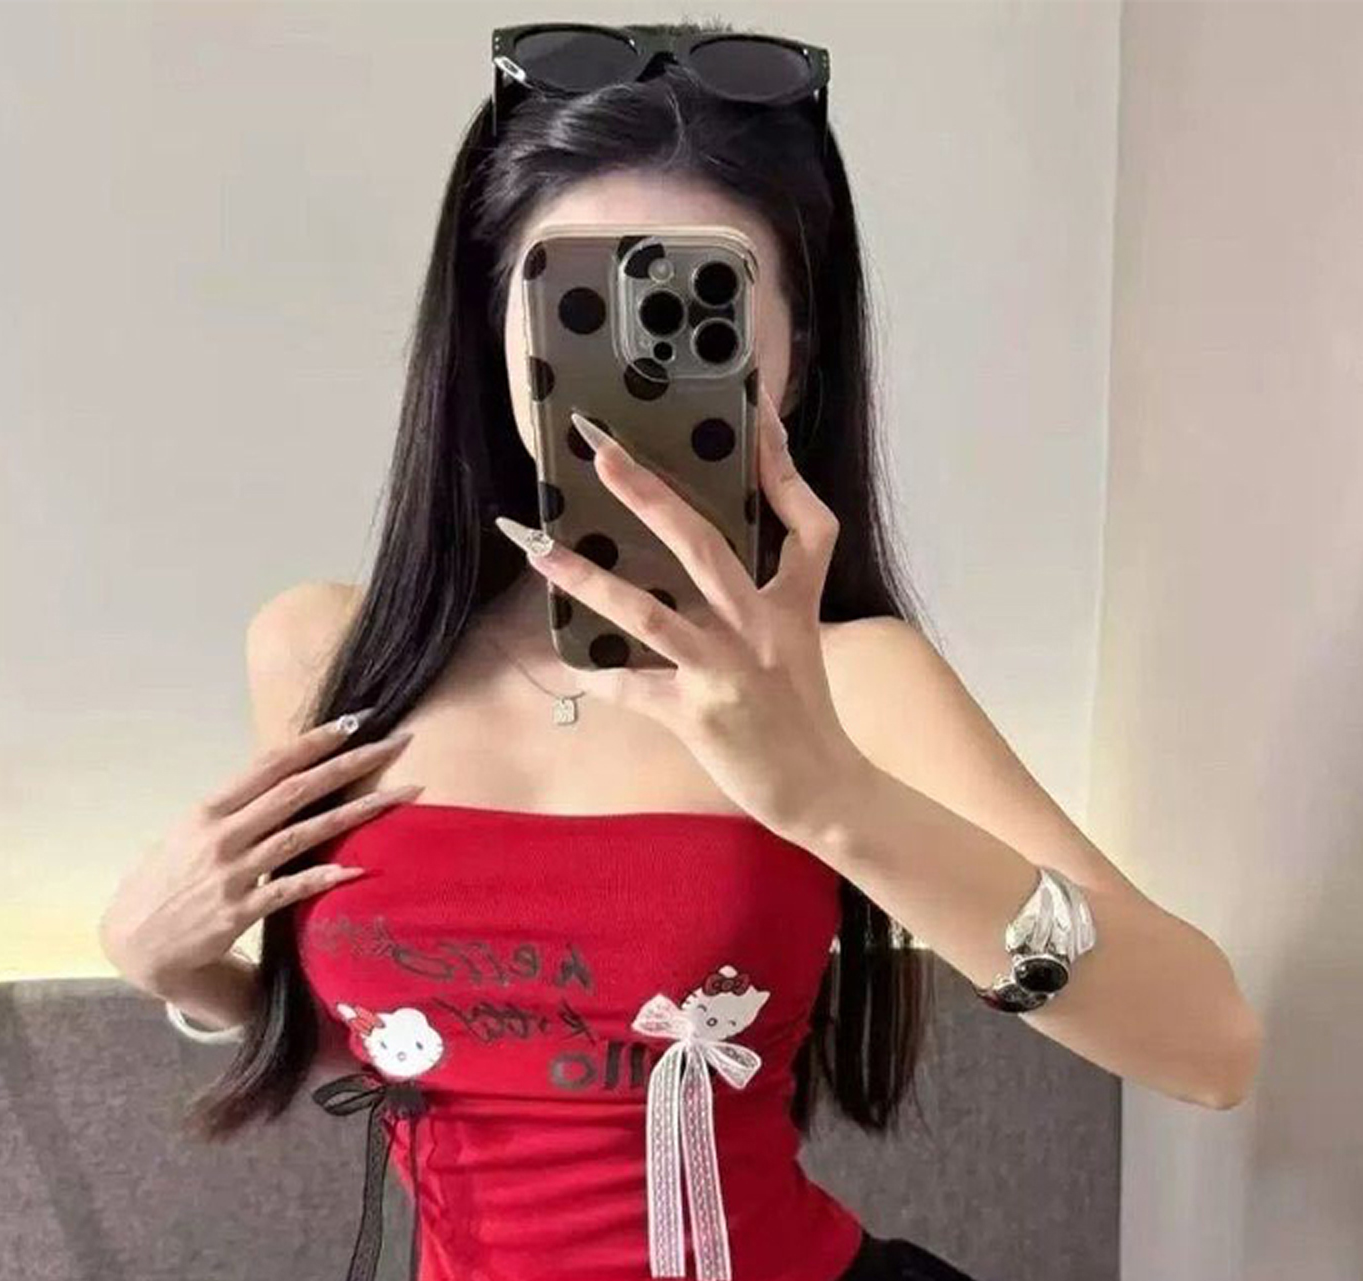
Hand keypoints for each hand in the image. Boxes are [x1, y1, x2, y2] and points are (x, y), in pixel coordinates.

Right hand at [97, 714, 423, 998]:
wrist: (136, 941)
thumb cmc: (169, 880)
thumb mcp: (192, 833)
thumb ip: (237, 810)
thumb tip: (285, 781)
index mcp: (209, 809)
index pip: (270, 765)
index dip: (314, 741)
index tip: (355, 721)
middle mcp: (222, 834)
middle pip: (296, 790)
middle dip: (350, 763)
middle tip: (396, 742)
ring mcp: (232, 872)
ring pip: (303, 834)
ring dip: (357, 812)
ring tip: (402, 794)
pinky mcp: (240, 912)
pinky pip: (291, 889)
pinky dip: (325, 876)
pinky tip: (359, 867)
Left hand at [494, 381, 867, 841]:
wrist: (823, 789)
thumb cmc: (804, 712)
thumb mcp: (801, 639)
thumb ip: (768, 591)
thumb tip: (711, 554)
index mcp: (793, 603)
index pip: (805, 523)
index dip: (782, 463)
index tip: (755, 409)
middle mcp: (760, 628)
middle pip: (703, 545)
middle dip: (648, 494)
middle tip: (601, 451)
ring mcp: (727, 671)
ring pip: (650, 614)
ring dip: (589, 580)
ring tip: (540, 552)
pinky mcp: (698, 715)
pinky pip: (634, 688)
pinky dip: (600, 675)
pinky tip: (568, 659)